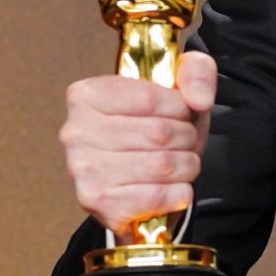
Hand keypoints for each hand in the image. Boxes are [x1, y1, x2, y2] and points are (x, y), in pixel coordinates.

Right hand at [60, 51, 216, 239]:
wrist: (145, 174)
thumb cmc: (159, 125)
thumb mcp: (180, 85)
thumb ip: (196, 72)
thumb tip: (199, 100)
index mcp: (86, 95)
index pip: (148, 98)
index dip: (180, 107)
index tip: (183, 112)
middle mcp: (76, 132)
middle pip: (157, 134)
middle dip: (187, 138)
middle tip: (185, 140)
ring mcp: (83, 170)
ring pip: (162, 165)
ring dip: (186, 165)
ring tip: (181, 161)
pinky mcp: (98, 203)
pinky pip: (156, 197)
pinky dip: (178, 192)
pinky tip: (173, 186)